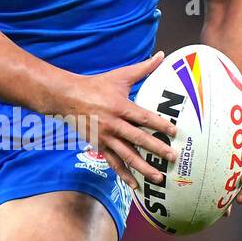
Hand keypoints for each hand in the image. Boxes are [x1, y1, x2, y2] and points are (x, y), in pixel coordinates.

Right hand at [63, 51, 177, 191]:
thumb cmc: (96, 85)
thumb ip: (143, 68)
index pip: (144, 118)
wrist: (67, 98)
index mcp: (120, 107)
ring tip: (158, 177)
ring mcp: (105, 138)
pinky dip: (124, 175)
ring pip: (127, 156)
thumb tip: (162, 55)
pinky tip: (135, 185)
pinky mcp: (99, 146)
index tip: (174, 132)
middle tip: (172, 158)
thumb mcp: (120, 76)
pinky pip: (114, 163)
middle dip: (156, 149)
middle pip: (138, 139)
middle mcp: (113, 125)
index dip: (159, 125)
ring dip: (143, 168)